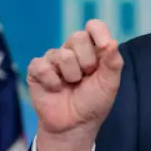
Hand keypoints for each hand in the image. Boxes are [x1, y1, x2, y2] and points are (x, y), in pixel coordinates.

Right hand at [26, 19, 123, 150]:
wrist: (75, 125)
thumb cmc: (94, 102)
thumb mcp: (110, 83)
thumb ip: (113, 62)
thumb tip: (112, 42)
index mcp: (93, 49)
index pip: (94, 26)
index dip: (98, 32)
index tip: (105, 46)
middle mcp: (73, 49)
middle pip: (78, 37)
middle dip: (87, 61)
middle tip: (87, 77)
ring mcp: (54, 59)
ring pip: (62, 54)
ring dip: (71, 75)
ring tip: (72, 85)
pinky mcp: (37, 70)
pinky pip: (43, 66)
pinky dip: (52, 82)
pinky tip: (56, 89)